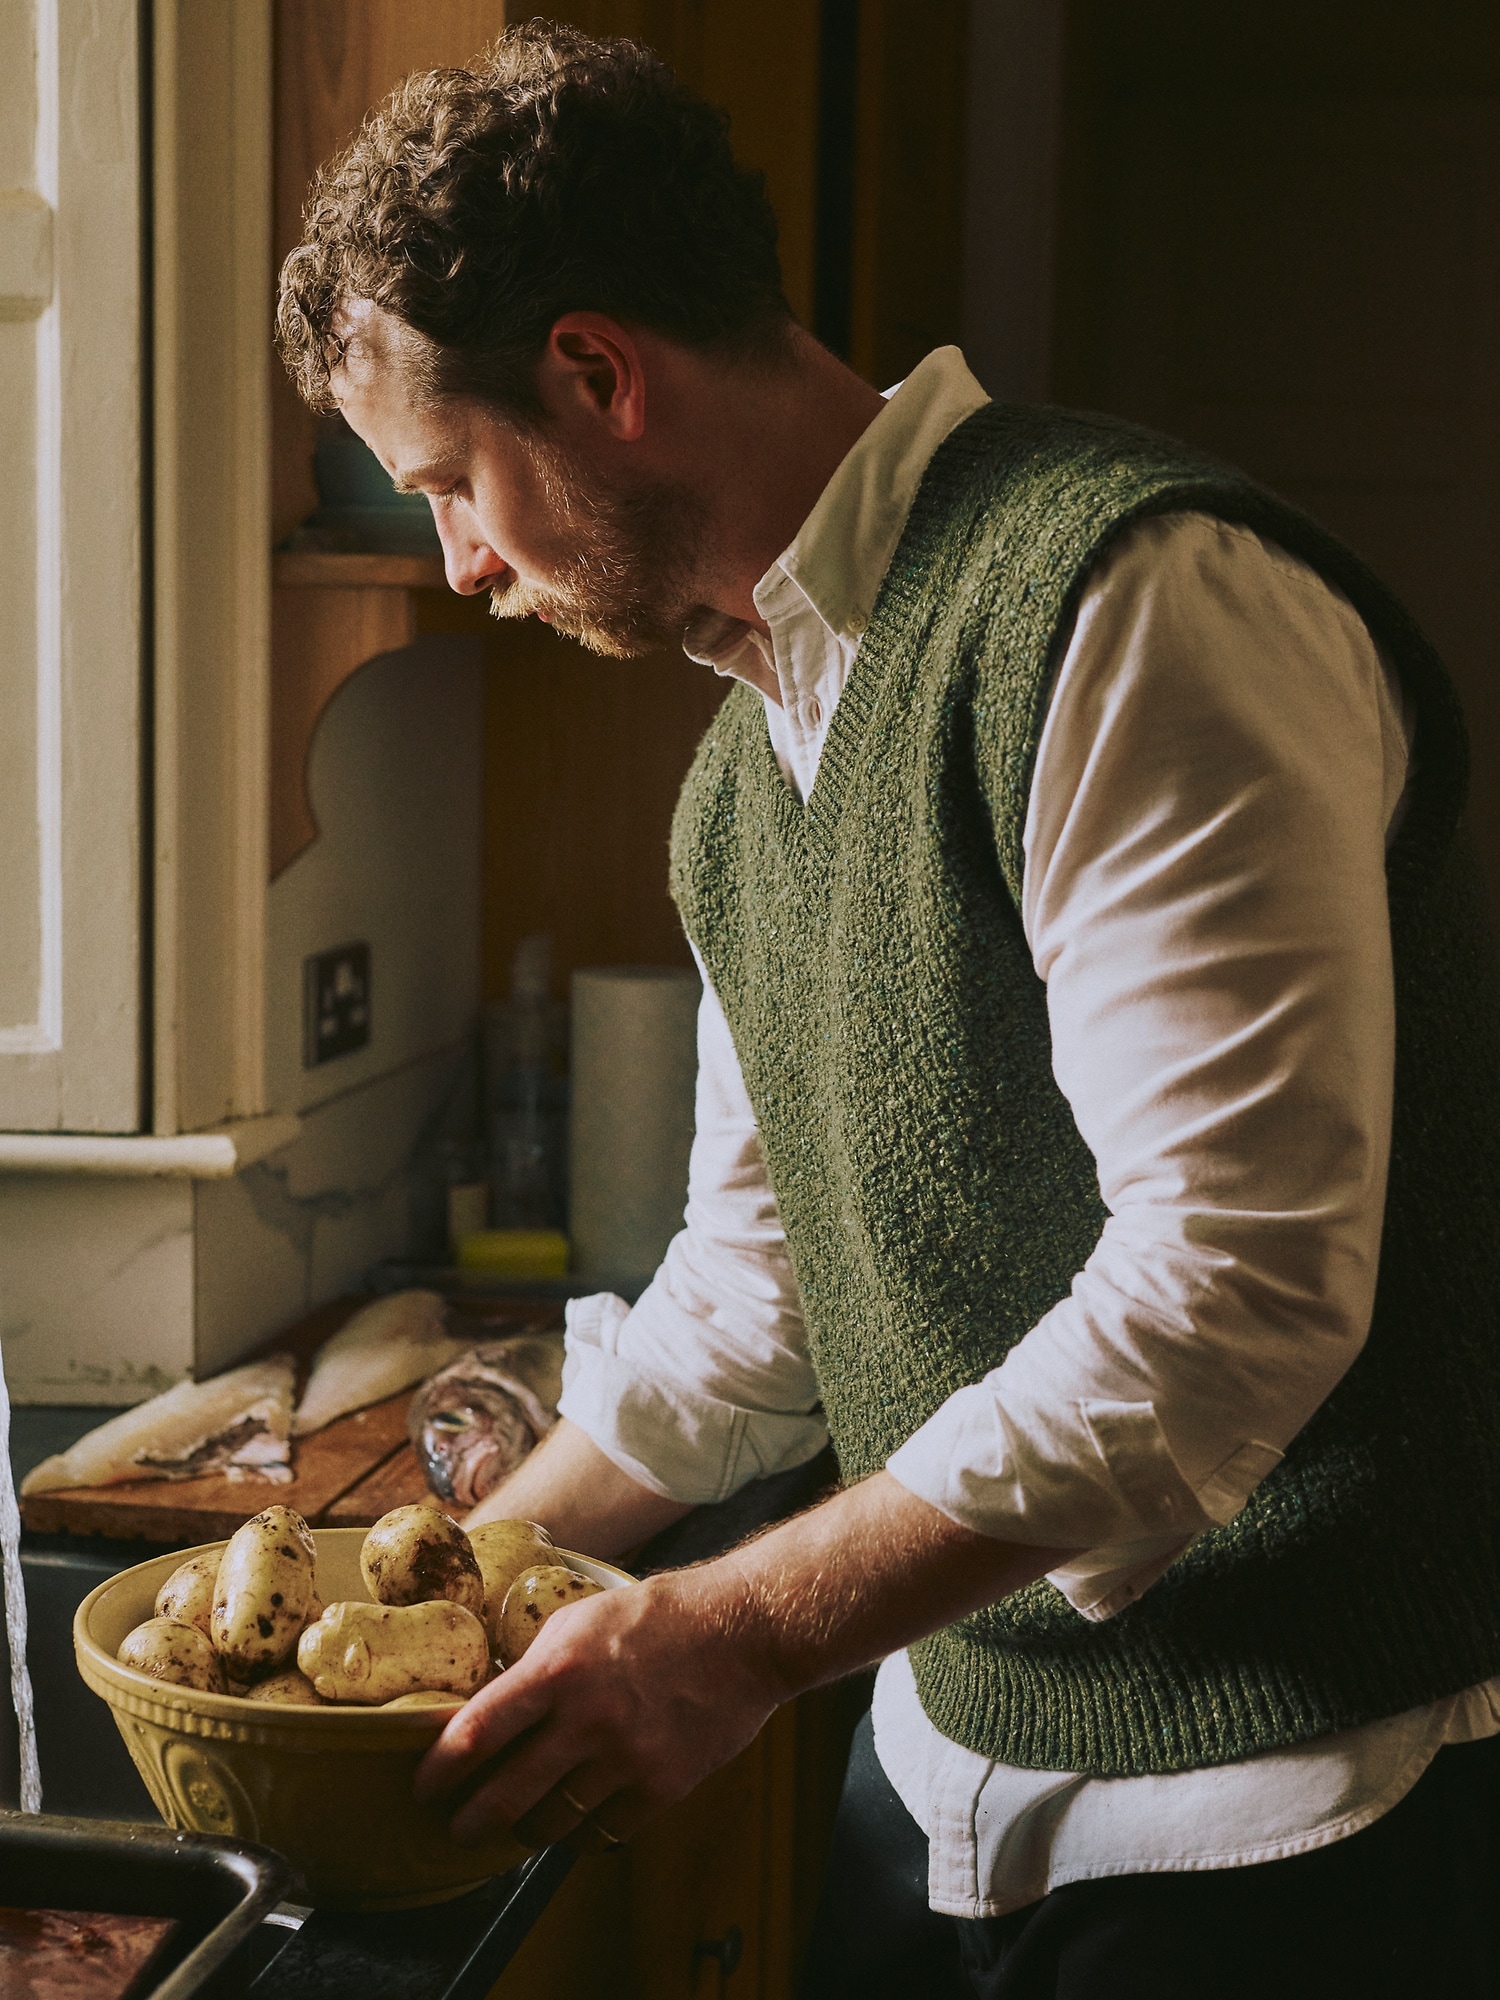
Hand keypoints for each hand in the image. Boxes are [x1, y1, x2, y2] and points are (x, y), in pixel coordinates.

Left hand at [415, 1566, 780, 1849]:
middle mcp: (586, 1720)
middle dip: (471, 1822)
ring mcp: (625, 1759)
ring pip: (552, 1823)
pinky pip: (604, 1831)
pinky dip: (584, 1832)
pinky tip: (578, 1821)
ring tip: (519, 1826)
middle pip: (504, 1796)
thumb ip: (537, 1663)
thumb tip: (495, 1703)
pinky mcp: (662, 1786)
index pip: (476, 1733)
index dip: (440, 1770)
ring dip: (526, 1832)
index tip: (425, 1786)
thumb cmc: (661, 1616)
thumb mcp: (583, 1617)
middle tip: (459, 1827)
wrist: (742, 1631)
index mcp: (559, 1670)